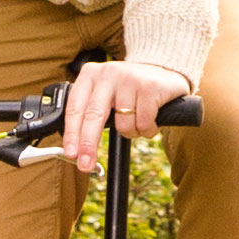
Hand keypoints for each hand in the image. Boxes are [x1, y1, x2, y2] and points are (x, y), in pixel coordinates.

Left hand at [62, 58, 187, 174]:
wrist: (167, 75)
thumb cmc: (130, 91)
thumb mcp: (106, 94)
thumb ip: (90, 112)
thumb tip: (77, 149)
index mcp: (90, 74)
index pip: (75, 107)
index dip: (71, 134)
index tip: (71, 154)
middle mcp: (108, 73)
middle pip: (93, 116)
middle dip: (88, 145)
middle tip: (85, 165)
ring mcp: (129, 78)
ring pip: (123, 124)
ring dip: (131, 132)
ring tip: (138, 120)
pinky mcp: (150, 87)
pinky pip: (143, 123)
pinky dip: (148, 130)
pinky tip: (152, 118)